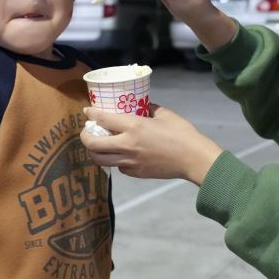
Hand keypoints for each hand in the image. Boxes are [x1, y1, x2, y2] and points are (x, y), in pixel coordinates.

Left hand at [80, 104, 222, 183]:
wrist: (193, 159)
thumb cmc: (182, 133)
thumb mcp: (165, 114)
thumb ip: (150, 108)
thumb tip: (143, 105)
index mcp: (133, 126)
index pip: (103, 119)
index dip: (91, 114)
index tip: (87, 111)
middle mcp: (126, 144)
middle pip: (93, 144)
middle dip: (85, 137)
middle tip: (87, 132)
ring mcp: (129, 162)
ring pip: (100, 160)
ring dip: (94, 152)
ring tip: (97, 145)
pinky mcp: (135, 173)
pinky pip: (118, 167)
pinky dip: (115, 160)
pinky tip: (120, 155)